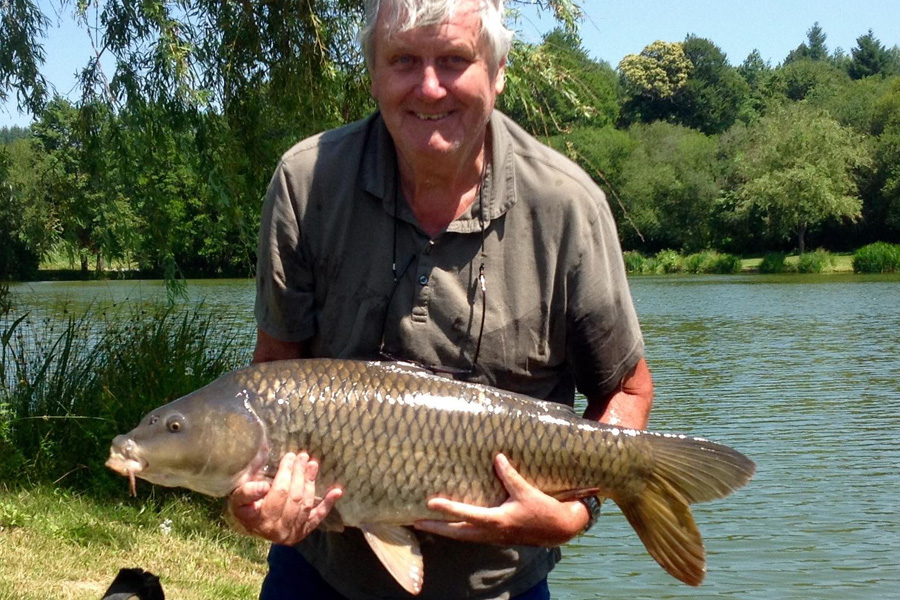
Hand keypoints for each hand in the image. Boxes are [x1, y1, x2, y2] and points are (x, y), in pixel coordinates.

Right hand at [227, 452, 342, 544]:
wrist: (253, 526)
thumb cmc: (244, 509)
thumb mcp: (238, 499)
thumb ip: (247, 492)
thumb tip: (264, 486)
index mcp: (259, 521)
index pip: (278, 493)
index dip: (285, 473)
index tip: (289, 456)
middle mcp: (277, 531)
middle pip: (294, 497)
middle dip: (299, 474)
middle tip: (302, 456)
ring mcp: (293, 533)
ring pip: (306, 504)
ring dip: (311, 482)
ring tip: (312, 464)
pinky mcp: (303, 532)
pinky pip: (317, 517)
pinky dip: (328, 504)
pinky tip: (337, 491)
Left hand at [413, 454, 588, 546]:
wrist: (560, 529)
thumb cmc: (544, 510)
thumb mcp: (527, 490)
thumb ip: (510, 475)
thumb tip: (496, 457)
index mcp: (497, 521)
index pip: (466, 515)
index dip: (447, 508)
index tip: (429, 502)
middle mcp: (492, 532)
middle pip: (457, 533)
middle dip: (436, 528)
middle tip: (415, 522)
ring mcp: (494, 537)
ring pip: (463, 537)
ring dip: (445, 531)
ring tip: (427, 524)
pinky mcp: (497, 536)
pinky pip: (472, 536)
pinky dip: (458, 531)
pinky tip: (452, 525)